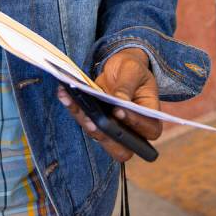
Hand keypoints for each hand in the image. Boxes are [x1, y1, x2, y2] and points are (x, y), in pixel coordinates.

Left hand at [57, 47, 162, 162]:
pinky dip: (73, 107)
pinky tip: (65, 93)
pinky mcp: (96, 121)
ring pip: (98, 135)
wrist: (119, 67)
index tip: (119, 110)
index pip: (148, 130)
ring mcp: (112, 128)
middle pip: (122, 148)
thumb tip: (120, 100)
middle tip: (92, 120)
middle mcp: (132, 131)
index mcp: (151, 119)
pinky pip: (84, 120)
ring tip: (72, 99)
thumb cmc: (132, 70)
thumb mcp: (133, 70)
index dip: (135, 123)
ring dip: (83, 119)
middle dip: (105, 135)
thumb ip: (127, 85)